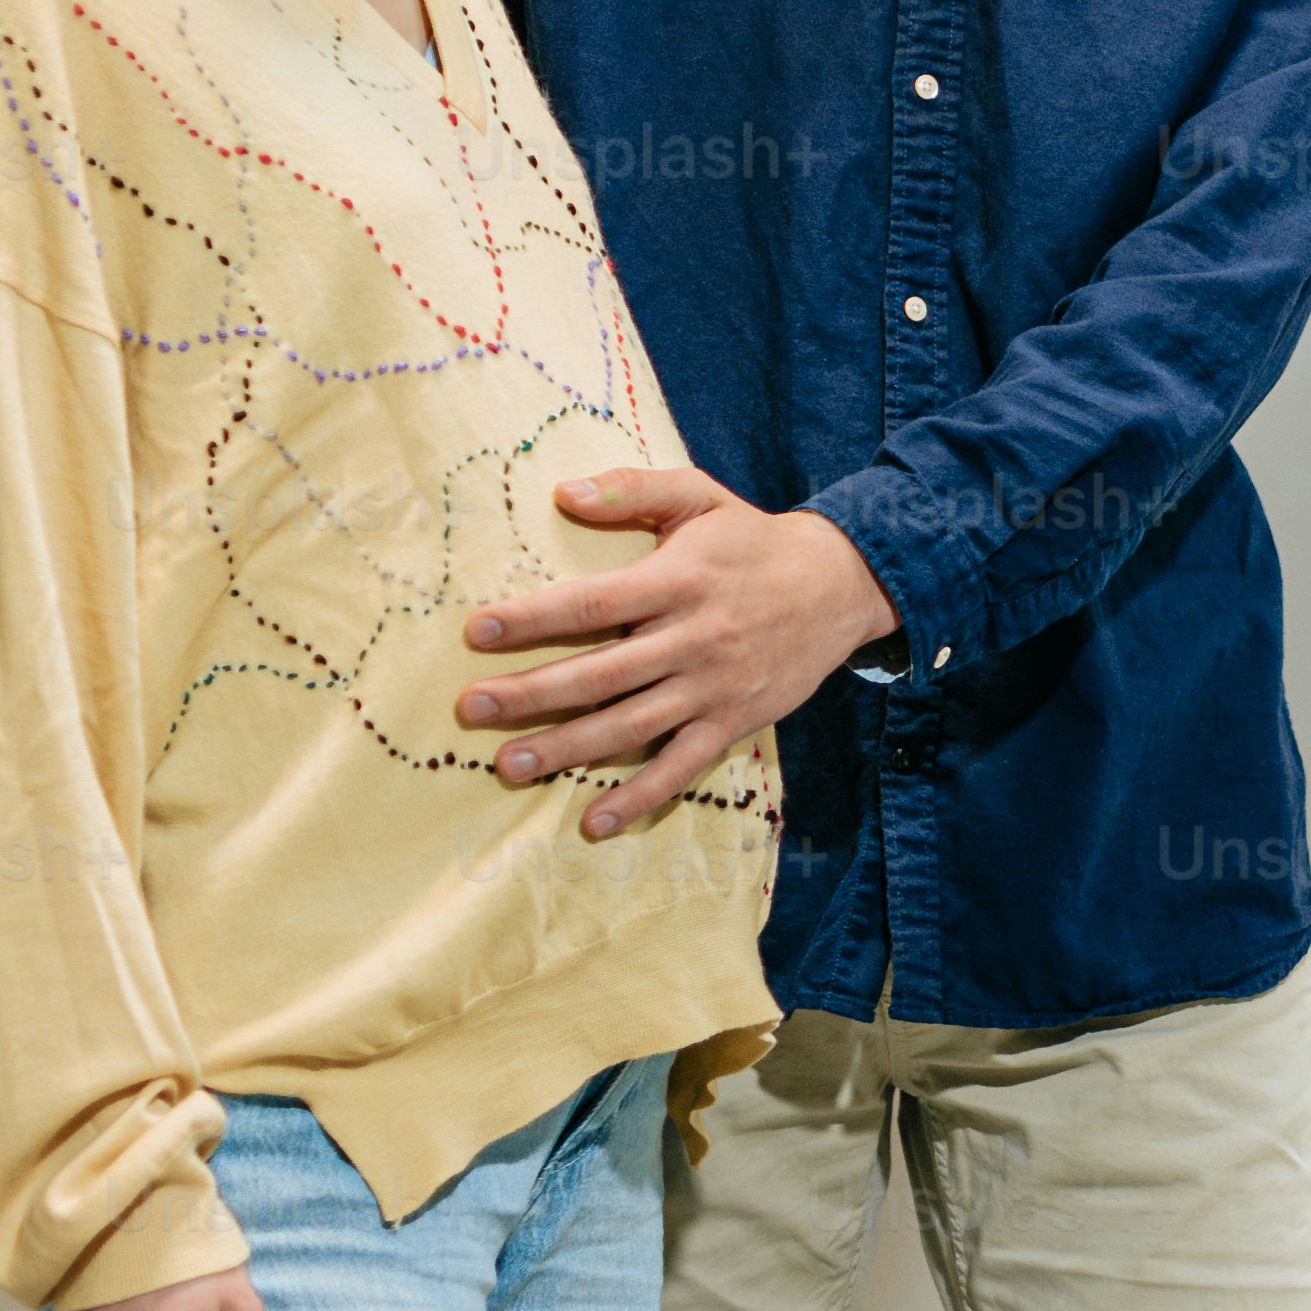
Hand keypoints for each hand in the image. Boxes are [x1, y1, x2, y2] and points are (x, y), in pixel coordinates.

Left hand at [462, 467, 890, 834]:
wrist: (840, 586)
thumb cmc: (752, 540)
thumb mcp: (699, 496)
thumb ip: (633, 489)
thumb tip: (562, 494)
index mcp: (677, 581)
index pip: (594, 604)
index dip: (533, 618)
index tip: (477, 631)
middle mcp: (693, 639)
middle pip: (600, 674)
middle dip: (530, 694)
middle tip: (470, 707)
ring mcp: (713, 688)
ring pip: (630, 727)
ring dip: (567, 749)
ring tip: (508, 765)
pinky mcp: (733, 723)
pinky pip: (682, 768)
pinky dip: (639, 798)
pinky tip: (593, 821)